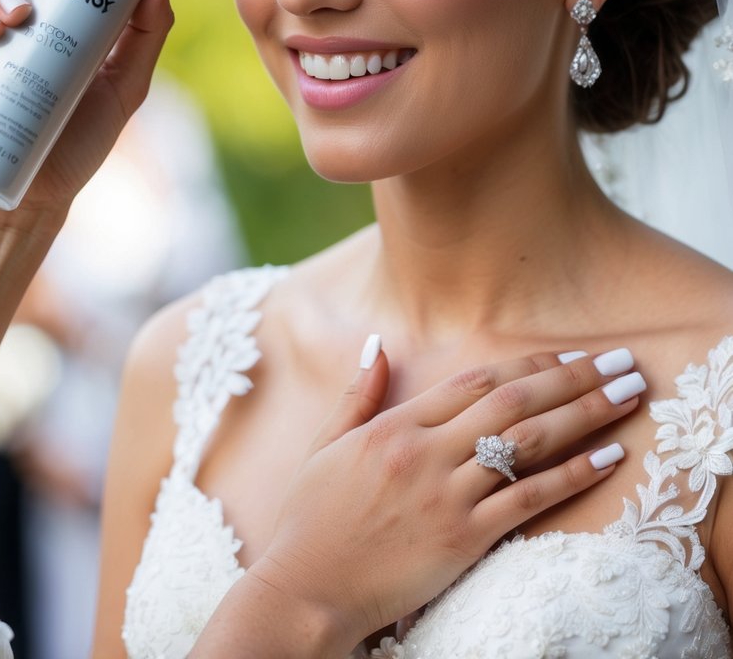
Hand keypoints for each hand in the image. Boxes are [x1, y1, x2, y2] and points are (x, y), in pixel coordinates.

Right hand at [244, 346, 640, 652]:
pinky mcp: (463, 540)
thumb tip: (376, 344)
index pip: (475, 381)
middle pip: (513, 402)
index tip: (568, 355)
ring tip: (628, 396)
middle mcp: (426, 452)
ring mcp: (446, 495)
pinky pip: (528, 500)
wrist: (305, 590)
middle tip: (620, 361)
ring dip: (586, 414)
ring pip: (529, 443)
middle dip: (573, 377)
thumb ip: (357, 394)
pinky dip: (572, 475)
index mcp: (396, 425)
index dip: (528, 364)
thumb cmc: (310, 520)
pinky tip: (607, 458)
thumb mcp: (324, 446)